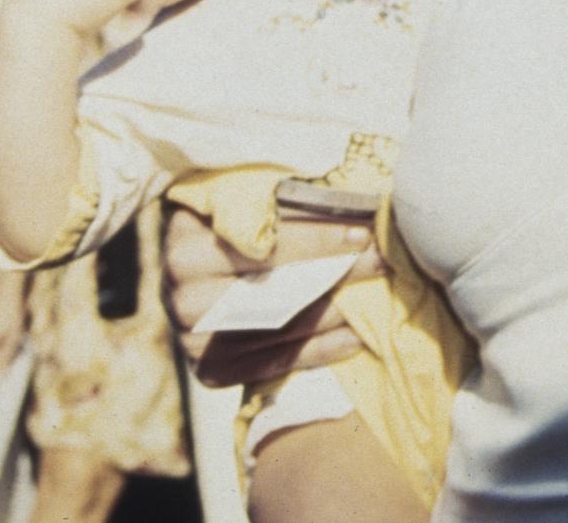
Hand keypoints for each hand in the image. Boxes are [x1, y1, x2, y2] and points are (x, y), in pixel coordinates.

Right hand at [163, 205, 383, 385]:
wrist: (187, 274)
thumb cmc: (223, 223)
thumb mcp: (235, 198)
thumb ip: (276, 198)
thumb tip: (349, 195)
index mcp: (187, 246)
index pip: (263, 246)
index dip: (317, 239)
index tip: (363, 232)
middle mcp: (183, 298)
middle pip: (277, 290)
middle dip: (338, 274)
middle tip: (383, 261)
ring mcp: (193, 341)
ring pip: (281, 328)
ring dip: (336, 312)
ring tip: (379, 296)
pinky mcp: (209, 372)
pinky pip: (274, 365)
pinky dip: (319, 351)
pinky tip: (355, 337)